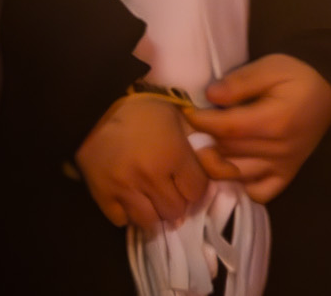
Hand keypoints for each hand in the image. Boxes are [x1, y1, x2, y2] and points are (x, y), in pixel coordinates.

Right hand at [74, 91, 211, 233]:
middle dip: (178, 203)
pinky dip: (129, 215)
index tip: (189, 182)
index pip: (197, 191)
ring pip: (149, 222)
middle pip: (175, 210)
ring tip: (153, 201)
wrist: (97, 109)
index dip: (196, 188)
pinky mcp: (102, 196)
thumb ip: (206, 145)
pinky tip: (131, 201)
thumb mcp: (181, 119)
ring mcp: (125, 189)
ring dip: (155, 214)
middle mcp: (151, 177)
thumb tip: (233, 171)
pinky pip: (121, 221)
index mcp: (174, 155)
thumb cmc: (144, 110)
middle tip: (171, 192)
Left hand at [184, 53, 330, 203]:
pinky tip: (231, 168)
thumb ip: (241, 81)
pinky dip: (239, 185)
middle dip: (202, 140)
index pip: (226, 128)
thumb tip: (210, 95)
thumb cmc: (298, 77)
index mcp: (275, 120)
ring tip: (204, 147)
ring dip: (213, 163)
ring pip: (234, 175)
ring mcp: (282, 166)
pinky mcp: (285, 176)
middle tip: (188, 129)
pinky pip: (256, 193)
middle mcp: (278, 149)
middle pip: (226, 152)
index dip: (200, 122)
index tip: (186, 112)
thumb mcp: (272, 66)